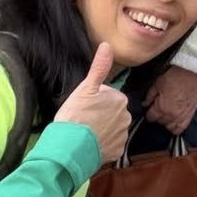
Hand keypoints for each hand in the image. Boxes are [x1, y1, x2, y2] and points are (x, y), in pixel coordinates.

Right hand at [54, 43, 128, 163]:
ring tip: (85, 132)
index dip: (93, 100)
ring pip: (111, 128)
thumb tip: (107, 45)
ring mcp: (122, 135)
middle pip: (111, 112)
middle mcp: (126, 117)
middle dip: (99, 115)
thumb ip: (99, 67)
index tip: (83, 106)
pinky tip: (90, 143)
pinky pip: (111, 144)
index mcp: (120, 100)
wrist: (70, 147)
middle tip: (83, 119)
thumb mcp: (85, 87)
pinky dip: (102, 144)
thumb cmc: (76, 116)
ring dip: (101, 129)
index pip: (107, 95)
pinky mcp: (117, 151)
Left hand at [144, 65, 196, 134]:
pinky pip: (182, 128)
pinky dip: (177, 127)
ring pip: (170, 127)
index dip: (149, 112)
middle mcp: (171, 115)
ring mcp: (182, 116)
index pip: (150, 117)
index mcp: (161, 108)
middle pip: (160, 122)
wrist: (192, 72)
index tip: (150, 107)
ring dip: (166, 122)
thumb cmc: (175, 76)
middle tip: (158, 108)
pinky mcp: (190, 114)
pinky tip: (174, 121)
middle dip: (157, 116)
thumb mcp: (158, 84)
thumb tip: (145, 104)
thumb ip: (149, 96)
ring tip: (166, 115)